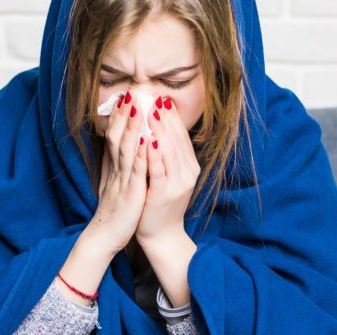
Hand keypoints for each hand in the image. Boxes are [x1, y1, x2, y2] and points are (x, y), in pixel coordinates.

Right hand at [89, 91, 148, 253]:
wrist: (105, 237)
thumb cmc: (112, 211)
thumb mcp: (111, 183)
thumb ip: (112, 164)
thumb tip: (111, 146)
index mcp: (114, 167)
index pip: (115, 137)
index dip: (119, 117)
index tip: (125, 97)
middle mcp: (116, 170)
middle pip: (118, 137)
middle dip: (124, 115)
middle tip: (130, 93)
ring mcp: (122, 181)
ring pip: (127, 150)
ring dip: (132, 128)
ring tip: (138, 108)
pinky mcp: (131, 193)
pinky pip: (136, 172)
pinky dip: (141, 155)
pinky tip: (148, 140)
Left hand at [137, 95, 200, 243]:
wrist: (161, 234)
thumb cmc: (160, 204)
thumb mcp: (169, 177)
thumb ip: (168, 156)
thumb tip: (159, 131)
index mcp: (189, 168)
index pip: (181, 137)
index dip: (172, 118)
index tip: (163, 100)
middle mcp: (186, 174)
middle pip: (176, 140)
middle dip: (166, 118)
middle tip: (156, 98)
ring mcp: (176, 184)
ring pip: (169, 152)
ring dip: (160, 130)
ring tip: (152, 112)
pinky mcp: (163, 194)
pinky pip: (158, 170)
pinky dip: (154, 155)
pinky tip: (148, 141)